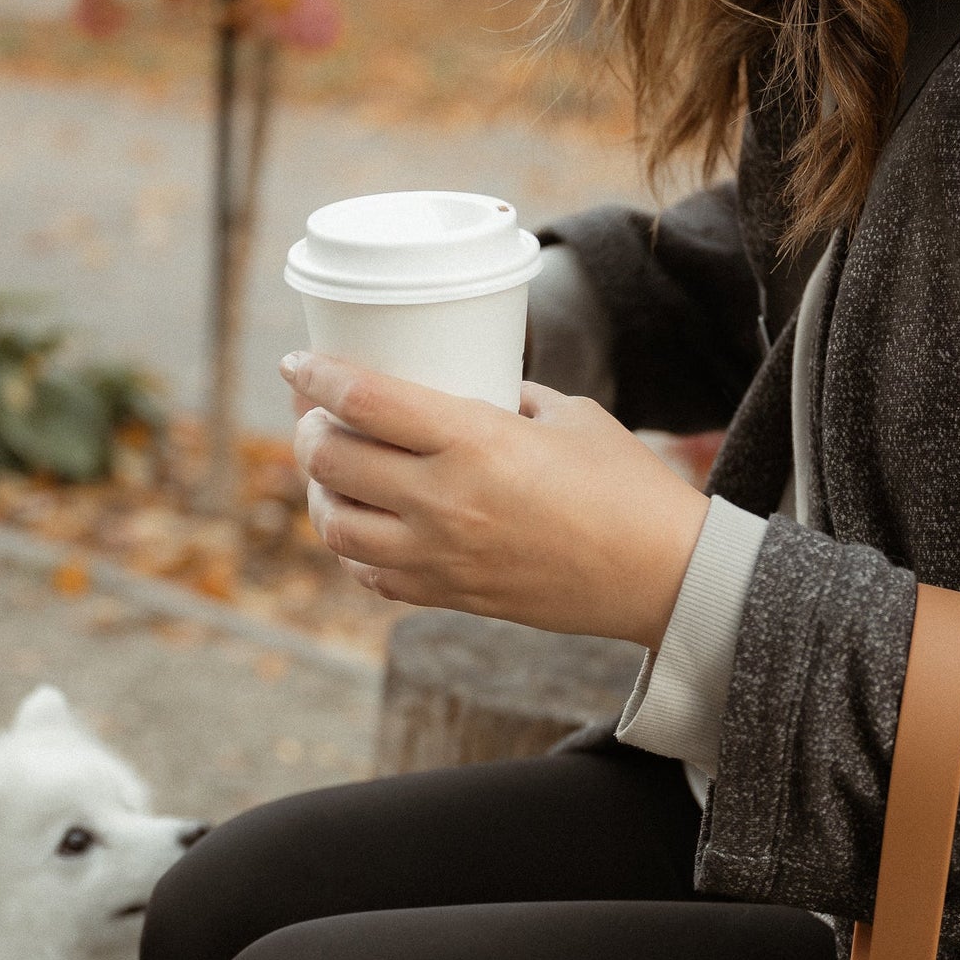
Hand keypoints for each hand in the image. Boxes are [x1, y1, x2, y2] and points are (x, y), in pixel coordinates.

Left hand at [281, 350, 709, 649]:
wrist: (661, 578)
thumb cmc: (627, 488)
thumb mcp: (568, 415)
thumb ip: (507, 398)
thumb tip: (467, 385)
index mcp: (475, 441)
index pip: (362, 400)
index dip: (315, 375)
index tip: (297, 363)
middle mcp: (446, 501)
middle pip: (332, 459)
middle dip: (308, 431)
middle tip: (315, 417)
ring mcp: (443, 556)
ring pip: (337, 525)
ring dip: (322, 494)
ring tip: (334, 476)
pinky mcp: (452, 596)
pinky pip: (371, 575)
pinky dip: (354, 548)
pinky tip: (365, 527)